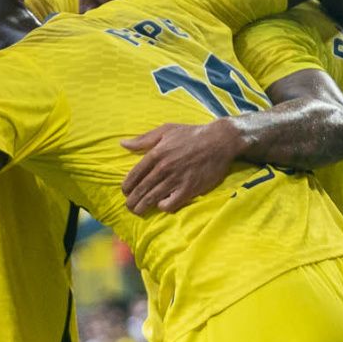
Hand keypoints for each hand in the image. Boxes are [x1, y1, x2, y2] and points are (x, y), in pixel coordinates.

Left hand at [119, 119, 245, 214]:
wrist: (219, 141)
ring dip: (142, 207)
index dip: (127, 186)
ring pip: (152, 198)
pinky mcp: (189, 189)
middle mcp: (163, 168)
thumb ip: (143, 139)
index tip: (125, 192)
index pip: (134, 175)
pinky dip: (163, 206)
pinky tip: (161, 205)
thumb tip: (123, 144)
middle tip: (129, 206)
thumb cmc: (191, 134)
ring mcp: (176, 180)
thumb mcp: (165, 130)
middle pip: (141, 189)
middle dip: (132, 200)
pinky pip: (171, 204)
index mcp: (156, 154)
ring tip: (138, 211)